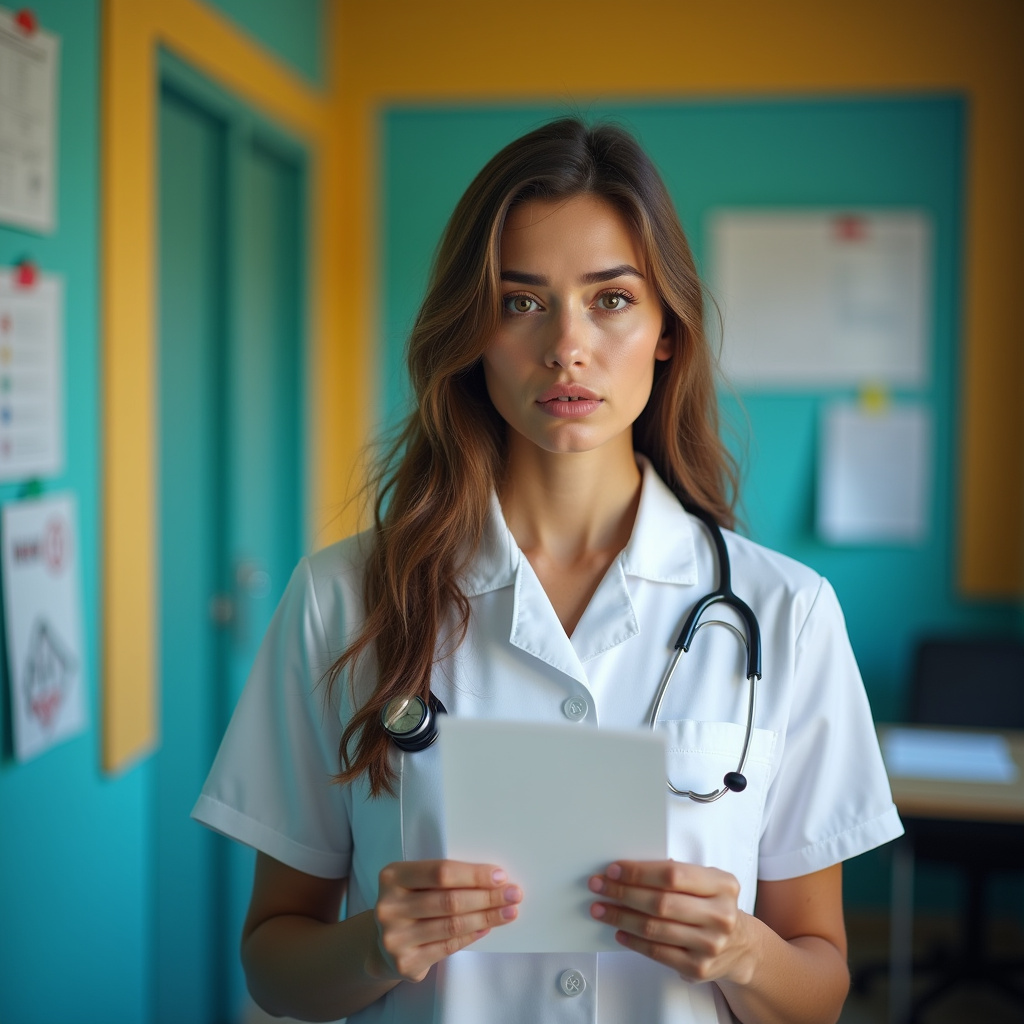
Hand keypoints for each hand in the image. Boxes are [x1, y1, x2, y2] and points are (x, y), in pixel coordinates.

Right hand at [369, 859, 521, 982]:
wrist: (383, 943)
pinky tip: (486, 928)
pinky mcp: (405, 962)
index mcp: (392, 876)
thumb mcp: (416, 881)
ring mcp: (395, 937)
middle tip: (514, 895)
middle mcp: (389, 907)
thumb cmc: (410, 902)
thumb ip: (444, 878)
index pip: (441, 872)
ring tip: (508, 912)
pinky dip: (471, 936)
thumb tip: (494, 879)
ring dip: (486, 918)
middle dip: (487, 897)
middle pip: (449, 900)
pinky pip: (448, 947)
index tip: (501, 876)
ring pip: (452, 925)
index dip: (474, 875)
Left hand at [588, 860, 755, 984]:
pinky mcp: (698, 968)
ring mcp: (710, 944)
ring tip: (601, 909)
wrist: (741, 947)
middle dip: (622, 893)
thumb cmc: (714, 906)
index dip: (639, 872)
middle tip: (599, 887)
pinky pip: (657, 952)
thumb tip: (629, 870)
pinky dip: (633, 941)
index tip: (613, 870)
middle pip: (660, 902)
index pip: (672, 874)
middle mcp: (720, 915)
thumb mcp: (708, 882)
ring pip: (654, 928)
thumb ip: (678, 873)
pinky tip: (619, 931)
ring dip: (621, 917)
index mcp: (723, 885)